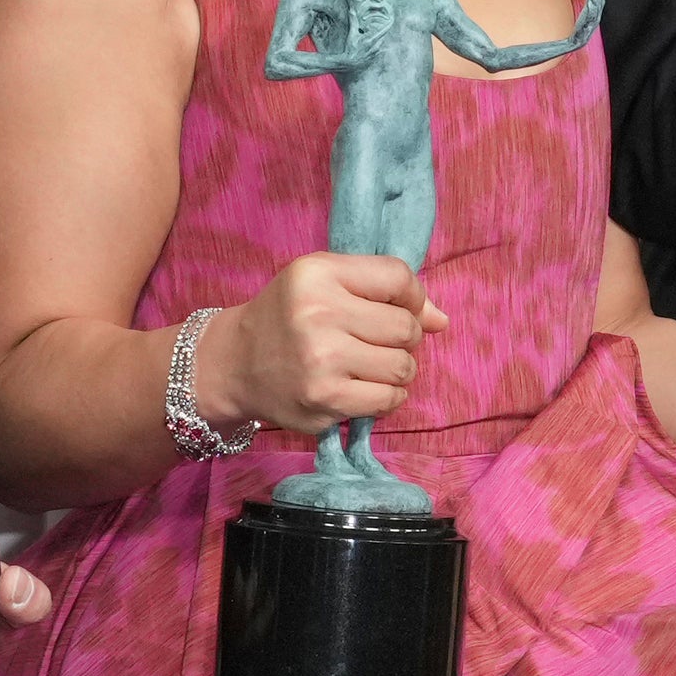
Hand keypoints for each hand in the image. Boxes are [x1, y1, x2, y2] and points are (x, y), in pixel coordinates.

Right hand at [216, 251, 438, 434]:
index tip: (399, 309)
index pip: (398, 278)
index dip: (413, 297)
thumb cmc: (288, 316)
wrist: (234, 364)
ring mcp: (321, 362)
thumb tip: (441, 320)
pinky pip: (389, 400)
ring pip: (404, 367)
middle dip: (403, 338)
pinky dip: (387, 397)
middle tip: (376, 342)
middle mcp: (318, 314)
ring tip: (369, 366)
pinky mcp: (325, 401)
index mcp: (318, 274)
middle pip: (406, 328)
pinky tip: (364, 388)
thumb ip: (384, 289)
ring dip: (397, 370)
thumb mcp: (325, 282)